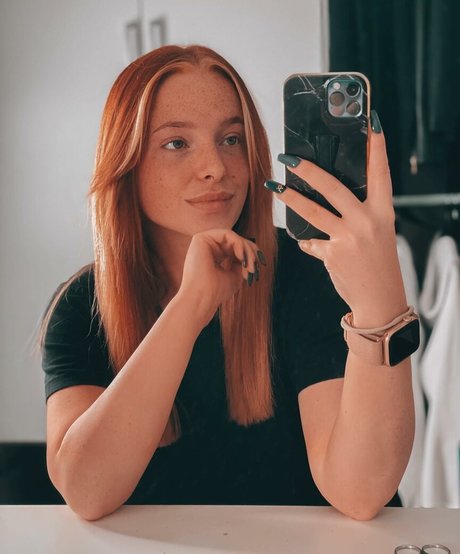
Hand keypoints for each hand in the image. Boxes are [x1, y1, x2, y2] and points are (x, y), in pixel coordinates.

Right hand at [177, 229, 263, 326]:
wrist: (202, 299)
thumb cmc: (217, 292)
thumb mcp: (235, 275)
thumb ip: (242, 262)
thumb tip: (252, 253)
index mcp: (212, 256)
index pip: (235, 248)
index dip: (251, 254)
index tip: (259, 268)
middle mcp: (206, 247)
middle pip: (235, 241)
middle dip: (251, 253)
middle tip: (255, 269)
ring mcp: (202, 242)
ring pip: (233, 237)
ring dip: (247, 250)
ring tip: (250, 267)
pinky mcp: (200, 238)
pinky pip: (227, 234)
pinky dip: (239, 244)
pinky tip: (242, 258)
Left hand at [267, 117, 406, 326]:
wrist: (379, 299)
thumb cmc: (377, 264)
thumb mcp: (377, 234)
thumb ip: (356, 217)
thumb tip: (324, 205)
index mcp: (382, 212)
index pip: (380, 174)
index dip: (377, 149)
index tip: (372, 125)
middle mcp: (366, 221)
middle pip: (333, 187)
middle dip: (308, 170)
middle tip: (289, 158)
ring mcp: (348, 238)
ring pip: (312, 211)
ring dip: (290, 198)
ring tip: (274, 187)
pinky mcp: (332, 254)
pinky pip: (311, 241)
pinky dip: (307, 241)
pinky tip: (307, 242)